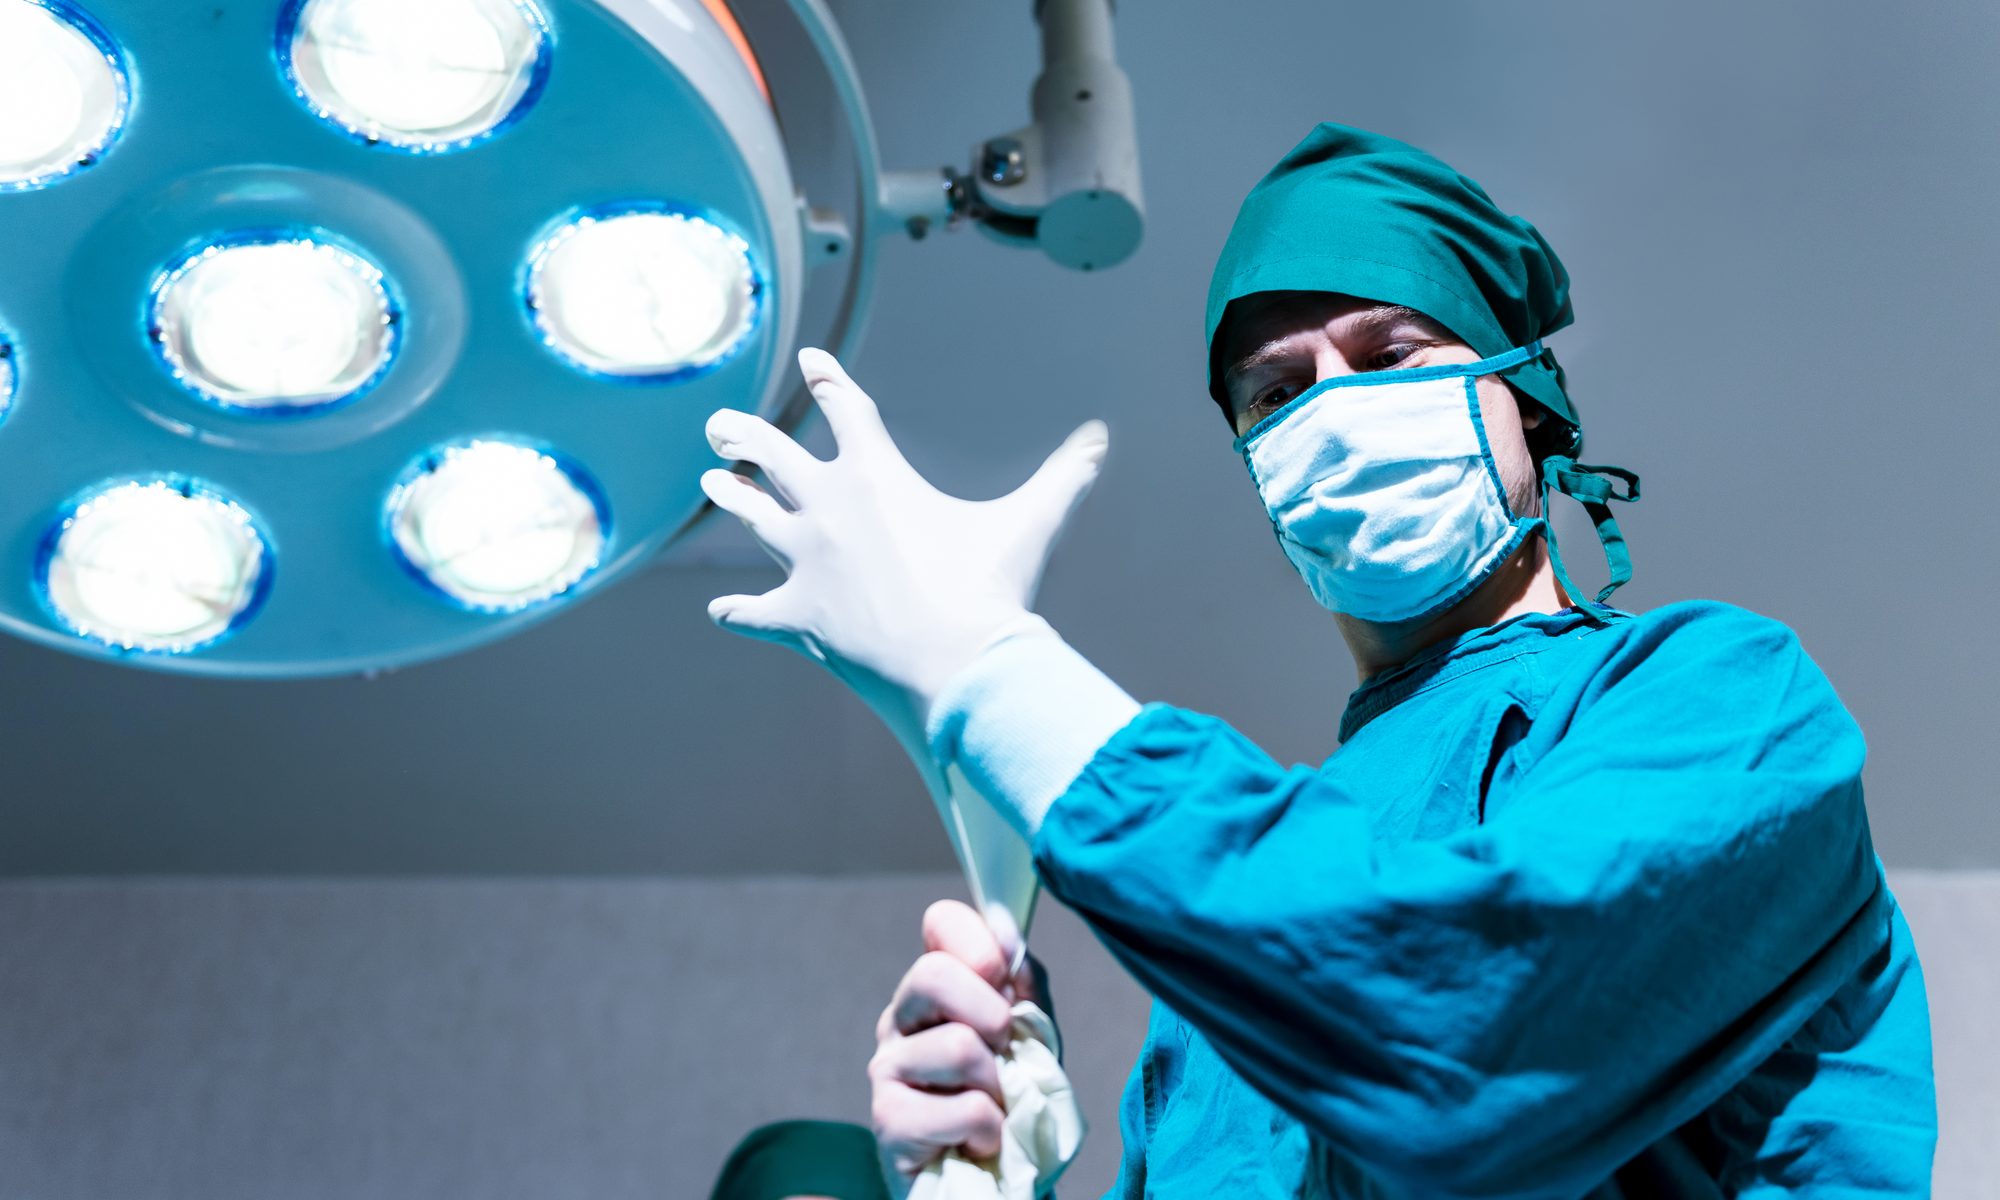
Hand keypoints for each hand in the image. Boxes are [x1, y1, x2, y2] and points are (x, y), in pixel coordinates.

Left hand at [701, 349, 1108, 755]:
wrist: (958, 666)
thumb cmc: (993, 590)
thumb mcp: (1033, 523)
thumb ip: (1064, 476)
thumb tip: (1101, 438)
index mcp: (877, 476)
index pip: (845, 409)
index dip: (827, 380)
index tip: (810, 361)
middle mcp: (829, 510)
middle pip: (772, 455)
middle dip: (744, 434)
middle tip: (720, 424)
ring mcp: (805, 565)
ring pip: (754, 519)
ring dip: (732, 497)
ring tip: (714, 480)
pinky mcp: (797, 619)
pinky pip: (755, 613)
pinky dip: (739, 613)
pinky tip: (722, 612)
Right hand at [870, 900, 1050, 1196]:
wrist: (999, 1180)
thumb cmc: (1010, 1105)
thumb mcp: (1031, 1037)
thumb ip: (1023, 984)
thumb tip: (1006, 928)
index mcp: (934, 991)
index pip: (941, 923)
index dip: (978, 939)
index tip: (1003, 973)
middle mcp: (900, 1021)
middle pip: (933, 974)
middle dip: (991, 1013)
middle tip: (1004, 1051)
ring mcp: (887, 1070)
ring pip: (959, 1047)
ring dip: (999, 1087)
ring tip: (994, 1109)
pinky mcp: (889, 1122)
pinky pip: (965, 1108)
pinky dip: (990, 1130)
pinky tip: (979, 1142)